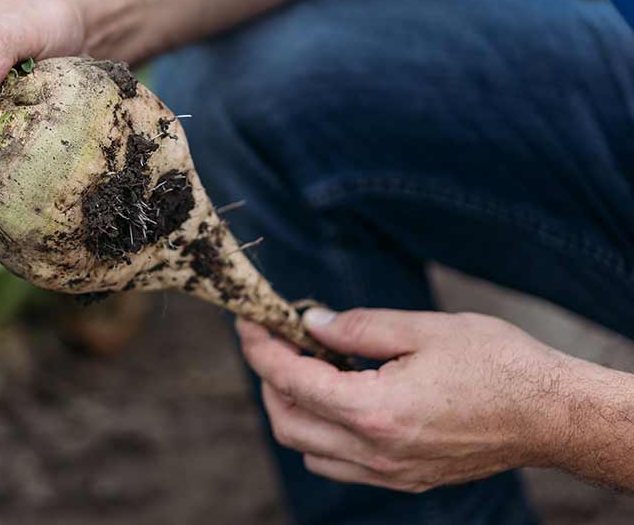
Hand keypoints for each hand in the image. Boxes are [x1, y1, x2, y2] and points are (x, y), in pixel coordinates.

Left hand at [238, 308, 576, 492]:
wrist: (553, 414)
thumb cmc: (497, 363)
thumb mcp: (423, 328)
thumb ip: (357, 326)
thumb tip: (310, 322)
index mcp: (375, 411)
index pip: (291, 381)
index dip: (261, 348)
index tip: (250, 322)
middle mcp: (376, 452)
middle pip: (288, 423)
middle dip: (269, 380)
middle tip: (277, 341)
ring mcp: (391, 473)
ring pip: (309, 451)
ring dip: (294, 410)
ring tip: (308, 367)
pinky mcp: (406, 480)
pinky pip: (341, 466)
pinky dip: (322, 435)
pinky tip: (339, 400)